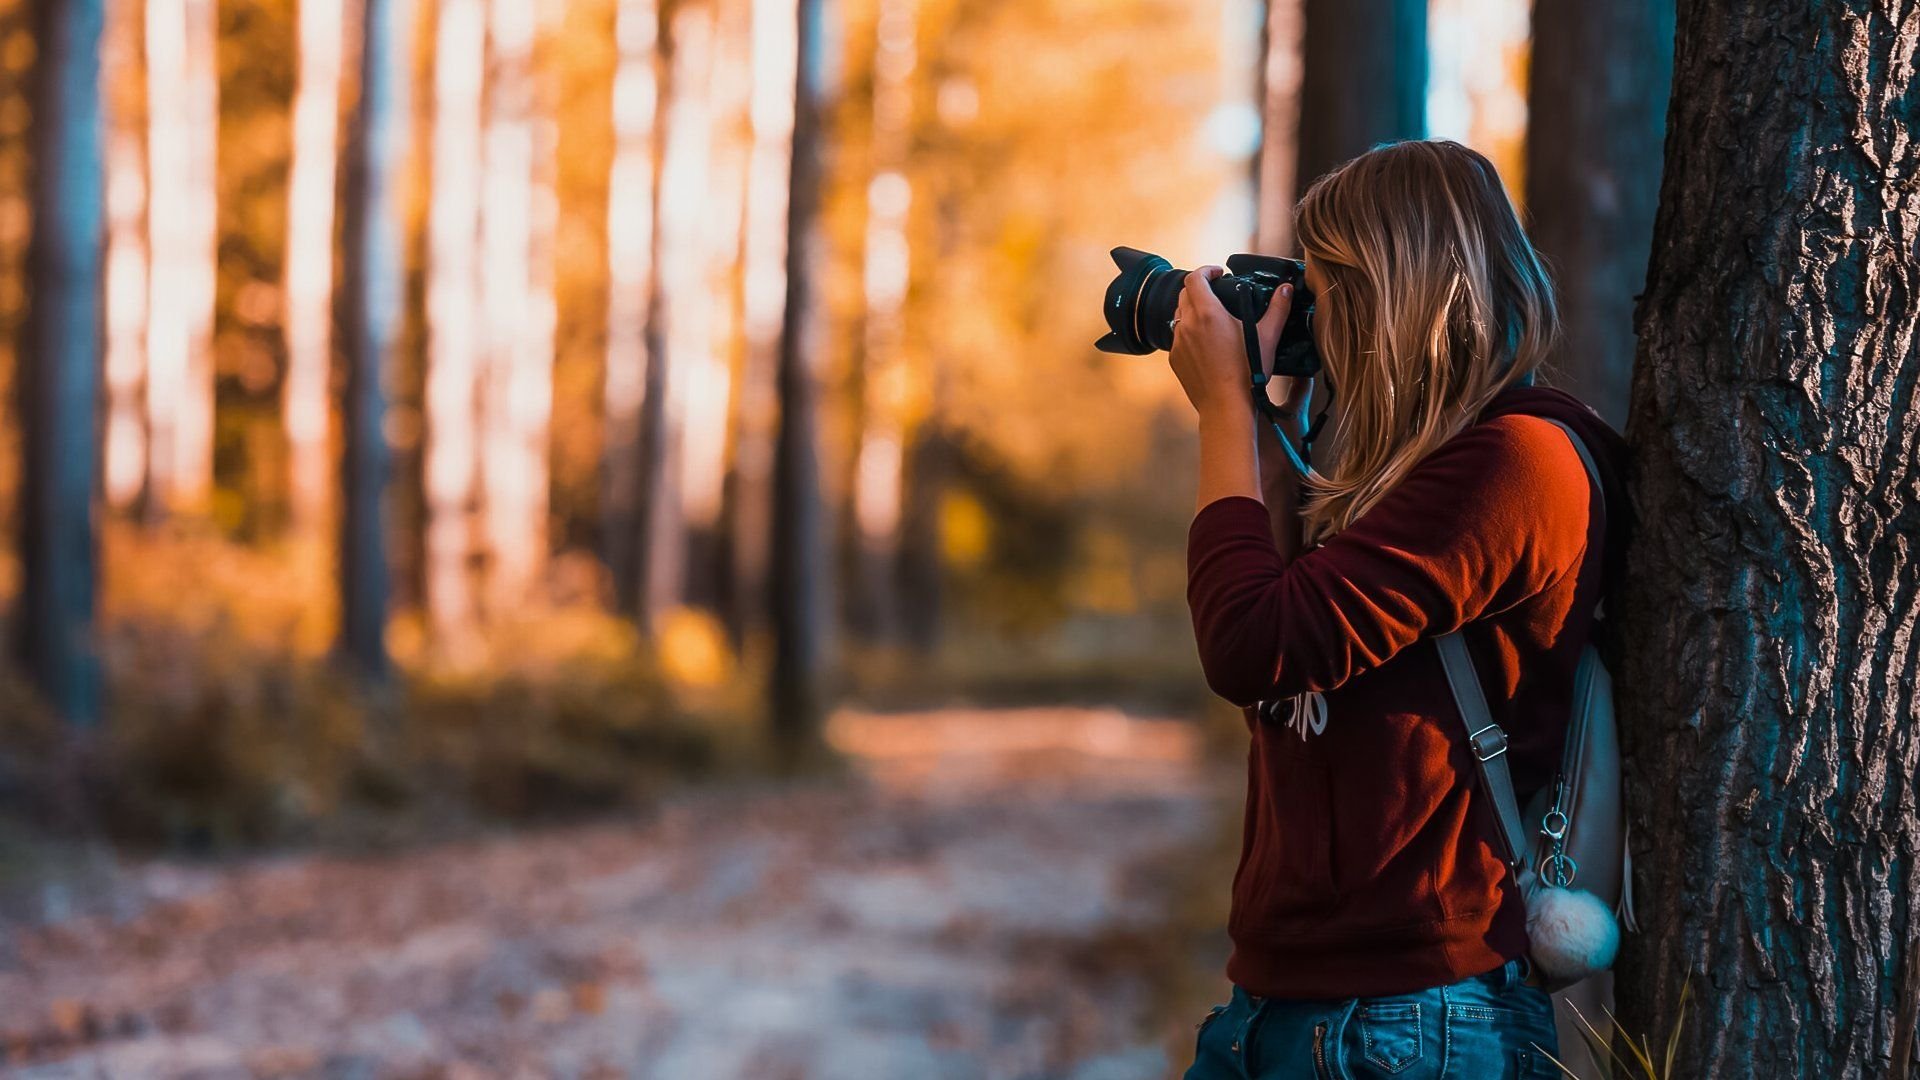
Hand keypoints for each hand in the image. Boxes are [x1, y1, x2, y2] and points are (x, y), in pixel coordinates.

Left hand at [1168, 267, 1294, 418]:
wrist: (1226, 407)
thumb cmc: (1247, 373)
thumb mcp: (1267, 337)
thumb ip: (1278, 309)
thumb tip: (1286, 289)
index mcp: (1207, 313)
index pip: (1195, 278)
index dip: (1206, 270)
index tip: (1218, 273)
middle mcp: (1187, 325)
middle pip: (1185, 294)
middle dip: (1200, 288)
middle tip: (1217, 292)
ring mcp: (1178, 343)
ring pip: (1180, 316)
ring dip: (1193, 311)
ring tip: (1213, 318)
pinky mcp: (1175, 359)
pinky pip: (1178, 338)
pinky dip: (1189, 333)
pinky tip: (1206, 343)